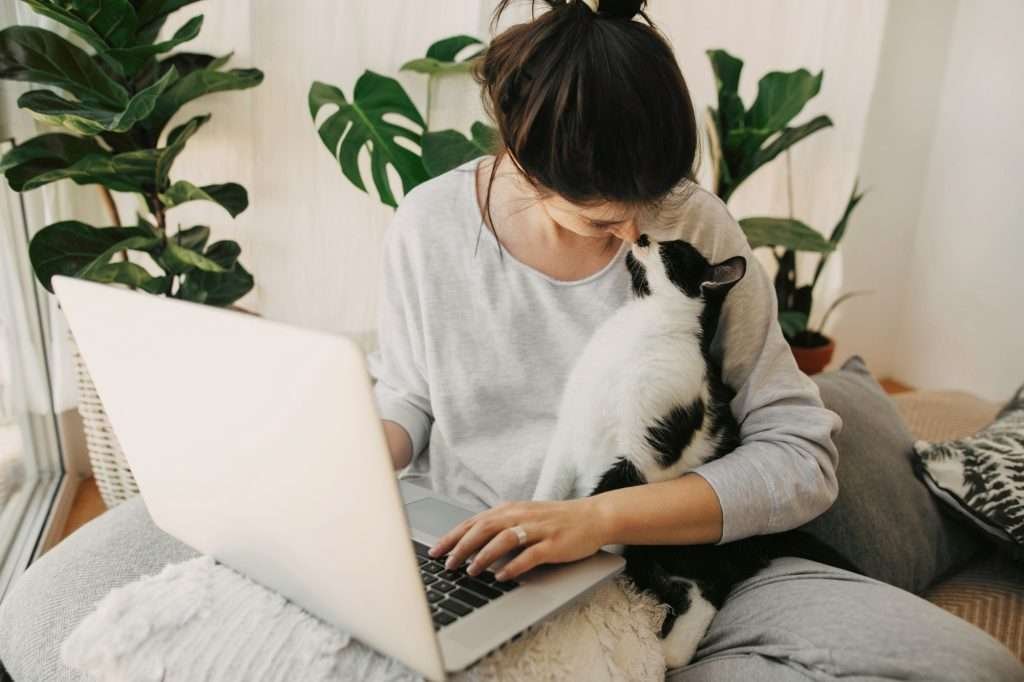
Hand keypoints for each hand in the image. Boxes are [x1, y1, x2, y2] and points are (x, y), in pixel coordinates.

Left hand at [427, 498, 608, 580]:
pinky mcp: (553, 543)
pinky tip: (501, 576)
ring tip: (471, 571)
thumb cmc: (555, 520)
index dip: (453, 536)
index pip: (474, 522)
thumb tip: (470, 543)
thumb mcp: (524, 517)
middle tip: (447, 564)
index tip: (435, 551)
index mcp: (510, 509)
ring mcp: (538, 529)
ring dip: (484, 556)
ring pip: (504, 539)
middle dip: (462, 547)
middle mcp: (521, 516)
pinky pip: (530, 555)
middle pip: (484, 528)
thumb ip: (500, 527)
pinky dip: (513, 566)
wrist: (593, 517)